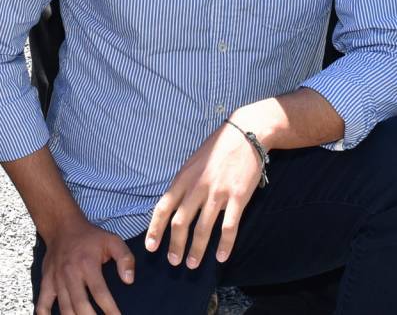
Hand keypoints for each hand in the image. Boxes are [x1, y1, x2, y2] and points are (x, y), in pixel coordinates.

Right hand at [36, 215, 133, 314]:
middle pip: (80, 305)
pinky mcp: (46, 281)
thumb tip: (129, 280)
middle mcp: (70, 273)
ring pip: (64, 308)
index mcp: (87, 264)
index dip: (110, 310)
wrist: (62, 227)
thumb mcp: (112, 241)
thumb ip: (125, 258)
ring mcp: (56, 279)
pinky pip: (42, 303)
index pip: (100, 292)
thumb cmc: (91, 237)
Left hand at [144, 122, 262, 270]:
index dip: (155, 229)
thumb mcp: (192, 163)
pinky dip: (225, 245)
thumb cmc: (217, 149)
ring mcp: (218, 193)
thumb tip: (172, 206)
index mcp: (183, 178)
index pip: (163, 207)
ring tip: (192, 264)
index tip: (150, 247)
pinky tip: (221, 257)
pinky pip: (229, 226)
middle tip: (173, 262)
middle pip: (181, 222)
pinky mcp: (238, 197)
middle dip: (175, 245)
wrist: (245, 133)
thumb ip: (183, 184)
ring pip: (203, 229)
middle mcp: (198, 187)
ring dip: (197, 250)